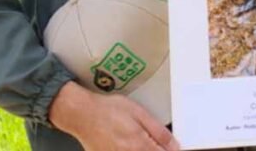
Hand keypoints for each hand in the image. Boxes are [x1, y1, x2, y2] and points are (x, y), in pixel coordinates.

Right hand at [48, 81, 179, 150]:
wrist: (82, 114)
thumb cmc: (108, 110)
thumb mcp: (139, 113)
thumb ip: (158, 131)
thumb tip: (174, 144)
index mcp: (138, 145)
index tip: (174, 148)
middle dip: (157, 150)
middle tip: (153, 141)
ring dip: (145, 150)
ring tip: (138, 140)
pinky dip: (132, 150)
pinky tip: (130, 144)